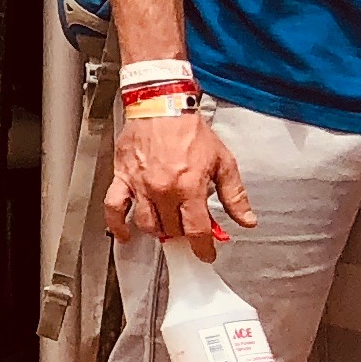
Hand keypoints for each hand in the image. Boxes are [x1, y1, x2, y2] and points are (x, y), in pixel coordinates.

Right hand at [108, 96, 255, 258]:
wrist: (161, 107)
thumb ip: (235, 195)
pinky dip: (117, 225)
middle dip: (183, 234)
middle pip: (172, 229)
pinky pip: (114, 207)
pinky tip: (124, 234)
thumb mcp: (223, 162)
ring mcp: (140, 185)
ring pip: (147, 224)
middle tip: (189, 230)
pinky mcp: (123, 178)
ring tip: (167, 227)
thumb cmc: (190, 130)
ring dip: (159, 231)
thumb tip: (246, 220)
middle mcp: (163, 190)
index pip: (197, 230)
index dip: (204, 248)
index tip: (206, 253)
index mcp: (190, 187)